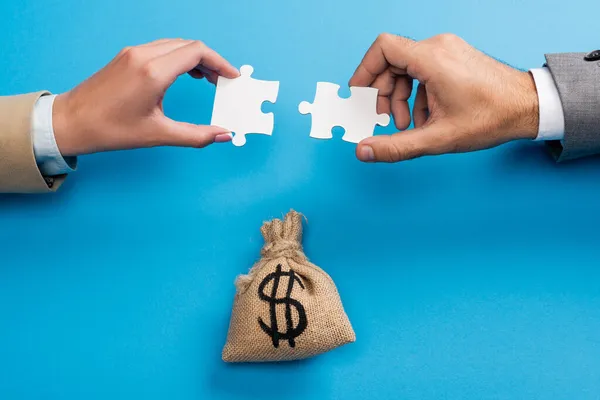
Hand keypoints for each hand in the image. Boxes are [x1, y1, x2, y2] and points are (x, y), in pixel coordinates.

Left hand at [52, 39, 238, 156]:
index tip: (232, 77)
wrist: (71, 122)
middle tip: (222, 82)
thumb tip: (223, 135)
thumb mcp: (158, 135)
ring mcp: (133, 53)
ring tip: (206, 80)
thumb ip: (196, 135)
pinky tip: (183, 75)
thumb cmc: (110, 129)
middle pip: (189, 45)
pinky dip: (178, 58)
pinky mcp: (126, 56)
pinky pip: (161, 48)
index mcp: (153, 72)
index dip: (220, 63)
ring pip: (175, 45)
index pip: (197, 52)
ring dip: (195, 58)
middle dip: (211, 61)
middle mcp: (143, 55)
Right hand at [349, 33, 538, 162]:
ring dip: (399, 97)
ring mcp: (448, 50)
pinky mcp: (454, 57)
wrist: (529, 107)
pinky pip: (422, 71)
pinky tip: (424, 119)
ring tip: (407, 125)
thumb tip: (363, 151)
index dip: (364, 71)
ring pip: (406, 68)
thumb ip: (396, 146)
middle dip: (383, 94)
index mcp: (432, 58)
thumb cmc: (491, 118)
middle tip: (385, 120)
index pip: (382, 49)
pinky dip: (416, 94)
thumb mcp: (438, 138)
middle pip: (391, 62)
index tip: (358, 95)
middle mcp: (438, 47)